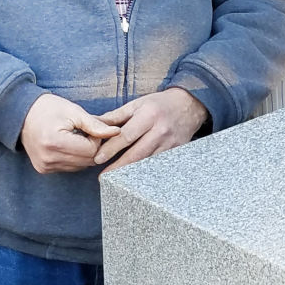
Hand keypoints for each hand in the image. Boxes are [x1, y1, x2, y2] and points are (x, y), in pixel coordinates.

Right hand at [21, 94, 119, 173]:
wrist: (20, 114)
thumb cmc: (48, 108)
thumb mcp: (74, 112)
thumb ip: (96, 125)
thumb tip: (117, 132)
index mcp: (55, 142)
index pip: (91, 151)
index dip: (96, 140)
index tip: (91, 128)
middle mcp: (49, 158)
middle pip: (87, 161)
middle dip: (92, 148)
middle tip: (86, 133)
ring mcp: (45, 166)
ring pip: (80, 167)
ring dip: (84, 154)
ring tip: (75, 137)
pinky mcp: (43, 169)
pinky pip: (69, 168)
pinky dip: (74, 158)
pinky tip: (68, 145)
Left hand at [92, 88, 206, 168]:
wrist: (189, 106)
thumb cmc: (159, 104)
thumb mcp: (137, 104)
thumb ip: (116, 117)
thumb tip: (95, 125)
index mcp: (148, 116)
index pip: (126, 136)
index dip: (111, 149)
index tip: (98, 159)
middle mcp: (160, 131)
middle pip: (136, 154)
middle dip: (118, 167)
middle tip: (104, 176)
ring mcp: (170, 144)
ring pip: (147, 162)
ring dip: (130, 172)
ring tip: (116, 180)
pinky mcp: (176, 152)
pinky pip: (157, 165)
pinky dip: (144, 171)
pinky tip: (134, 177)